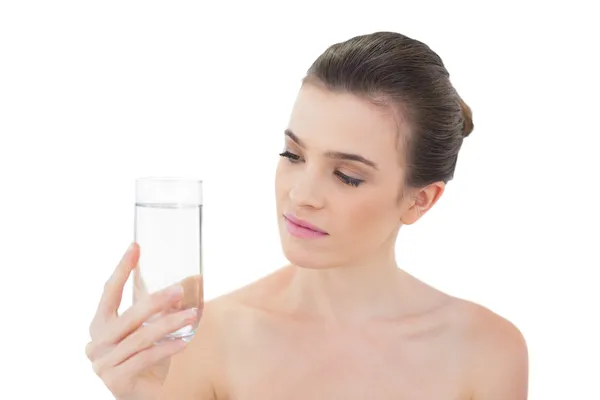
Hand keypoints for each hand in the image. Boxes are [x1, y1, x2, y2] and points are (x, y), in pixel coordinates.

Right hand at [85, 243, 199, 399]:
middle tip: (179, 289)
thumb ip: (156, 307)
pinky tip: (184, 341)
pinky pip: (146, 358)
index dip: (122, 268)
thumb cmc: (146, 358)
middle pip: (129, 315)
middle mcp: (96, 343)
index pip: (109, 291)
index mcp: (100, 325)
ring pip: (141, 336)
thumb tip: (189, 279)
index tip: (135, 246)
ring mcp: (103, 363)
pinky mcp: (116, 381)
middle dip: (155, 301)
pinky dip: (167, 348)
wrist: (145, 395)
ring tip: (192, 315)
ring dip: (170, 324)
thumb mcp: (148, 328)